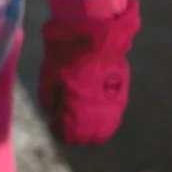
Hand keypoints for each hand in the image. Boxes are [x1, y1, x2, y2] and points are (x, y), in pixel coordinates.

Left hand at [40, 0, 138, 145]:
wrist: (96, 33)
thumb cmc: (67, 53)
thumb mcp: (48, 75)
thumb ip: (49, 99)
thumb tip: (53, 112)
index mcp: (79, 109)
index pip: (69, 135)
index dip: (59, 131)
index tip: (53, 123)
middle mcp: (100, 112)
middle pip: (90, 138)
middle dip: (76, 134)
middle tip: (65, 121)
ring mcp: (115, 104)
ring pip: (105, 129)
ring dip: (92, 127)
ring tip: (79, 115)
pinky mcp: (123, 94)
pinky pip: (113, 116)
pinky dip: (102, 117)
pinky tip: (92, 108)